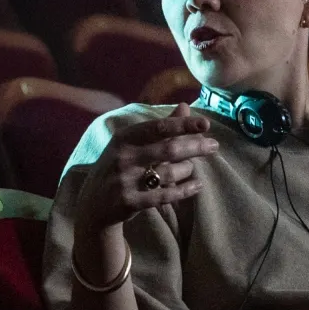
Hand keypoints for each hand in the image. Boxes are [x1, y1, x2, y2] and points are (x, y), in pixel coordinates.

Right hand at [73, 104, 217, 234]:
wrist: (93, 203)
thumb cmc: (118, 167)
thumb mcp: (131, 144)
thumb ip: (160, 127)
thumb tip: (184, 106)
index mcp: (124, 138)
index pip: (158, 128)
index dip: (183, 125)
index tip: (206, 124)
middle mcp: (123, 156)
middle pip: (169, 149)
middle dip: (195, 147)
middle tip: (214, 146)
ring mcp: (125, 179)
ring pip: (170, 172)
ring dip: (187, 170)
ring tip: (191, 169)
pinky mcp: (130, 201)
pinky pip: (165, 195)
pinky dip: (185, 190)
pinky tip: (197, 186)